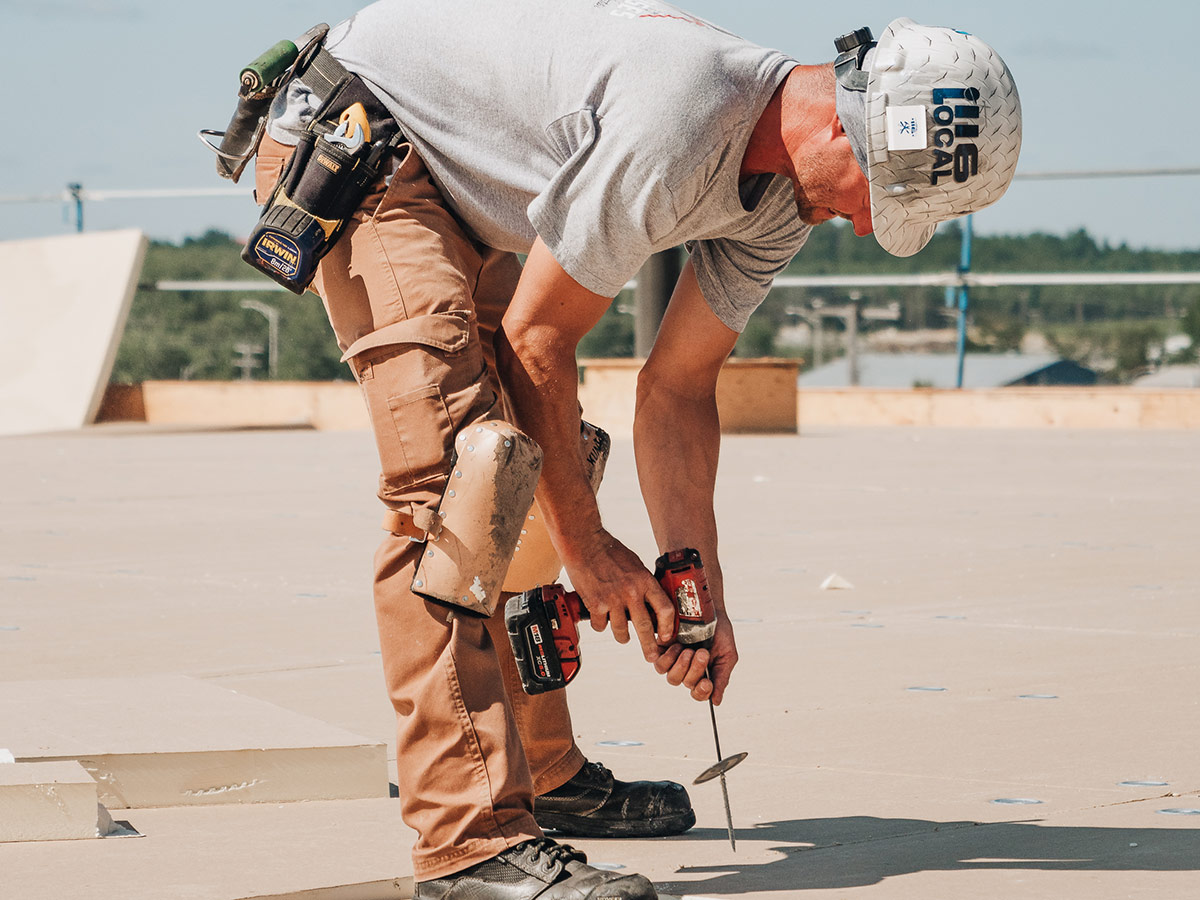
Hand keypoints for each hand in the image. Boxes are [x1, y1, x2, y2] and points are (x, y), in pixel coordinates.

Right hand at [563, 531, 675, 663]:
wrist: (585, 544)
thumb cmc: (610, 551)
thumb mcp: (635, 565)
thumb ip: (643, 583)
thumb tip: (649, 601)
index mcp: (644, 581)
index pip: (664, 609)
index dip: (667, 627)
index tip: (665, 635)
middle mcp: (631, 592)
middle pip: (645, 627)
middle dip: (649, 646)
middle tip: (651, 656)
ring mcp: (613, 599)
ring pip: (622, 632)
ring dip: (623, 637)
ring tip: (623, 637)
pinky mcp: (596, 604)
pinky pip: (601, 626)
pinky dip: (600, 625)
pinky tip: (600, 618)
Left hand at [653, 612, 737, 704]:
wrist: (708, 607)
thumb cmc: (719, 631)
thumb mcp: (726, 655)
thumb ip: (721, 678)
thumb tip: (716, 702)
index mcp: (702, 674)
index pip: (698, 693)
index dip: (701, 692)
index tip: (707, 683)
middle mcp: (686, 669)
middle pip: (685, 683)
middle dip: (695, 670)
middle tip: (702, 653)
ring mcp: (673, 660)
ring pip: (671, 677)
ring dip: (681, 665)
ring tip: (688, 650)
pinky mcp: (661, 649)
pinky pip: (659, 663)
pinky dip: (669, 657)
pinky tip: (677, 645)